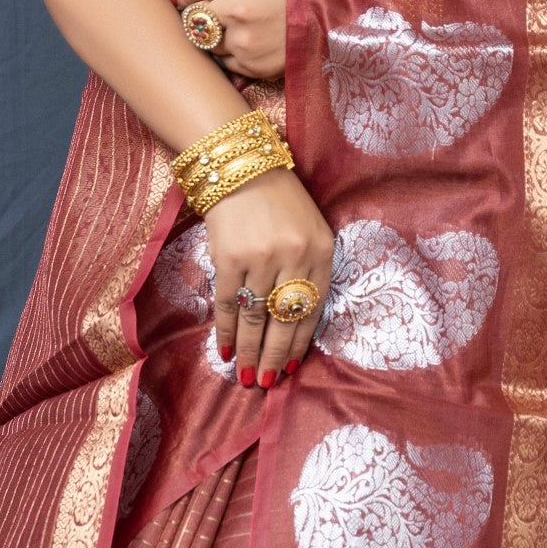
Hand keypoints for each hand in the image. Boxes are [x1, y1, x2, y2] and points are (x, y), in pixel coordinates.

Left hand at [178, 0, 294, 80]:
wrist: (330, 18)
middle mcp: (234, 10)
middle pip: (192, 18)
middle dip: (196, 18)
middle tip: (205, 17)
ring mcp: (241, 42)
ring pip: (207, 44)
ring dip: (214, 39)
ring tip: (234, 31)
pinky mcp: (250, 66)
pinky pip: (226, 62)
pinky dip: (231, 55)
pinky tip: (248, 45)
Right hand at [207, 168, 333, 386]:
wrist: (241, 164)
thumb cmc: (278, 200)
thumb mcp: (311, 228)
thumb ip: (309, 269)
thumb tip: (292, 322)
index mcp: (322, 251)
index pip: (313, 310)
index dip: (301, 344)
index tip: (292, 368)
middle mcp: (295, 256)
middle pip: (285, 320)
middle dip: (275, 356)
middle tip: (265, 383)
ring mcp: (261, 257)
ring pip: (255, 317)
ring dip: (249, 350)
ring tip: (245, 375)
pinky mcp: (229, 256)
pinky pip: (227, 303)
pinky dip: (224, 330)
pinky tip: (224, 349)